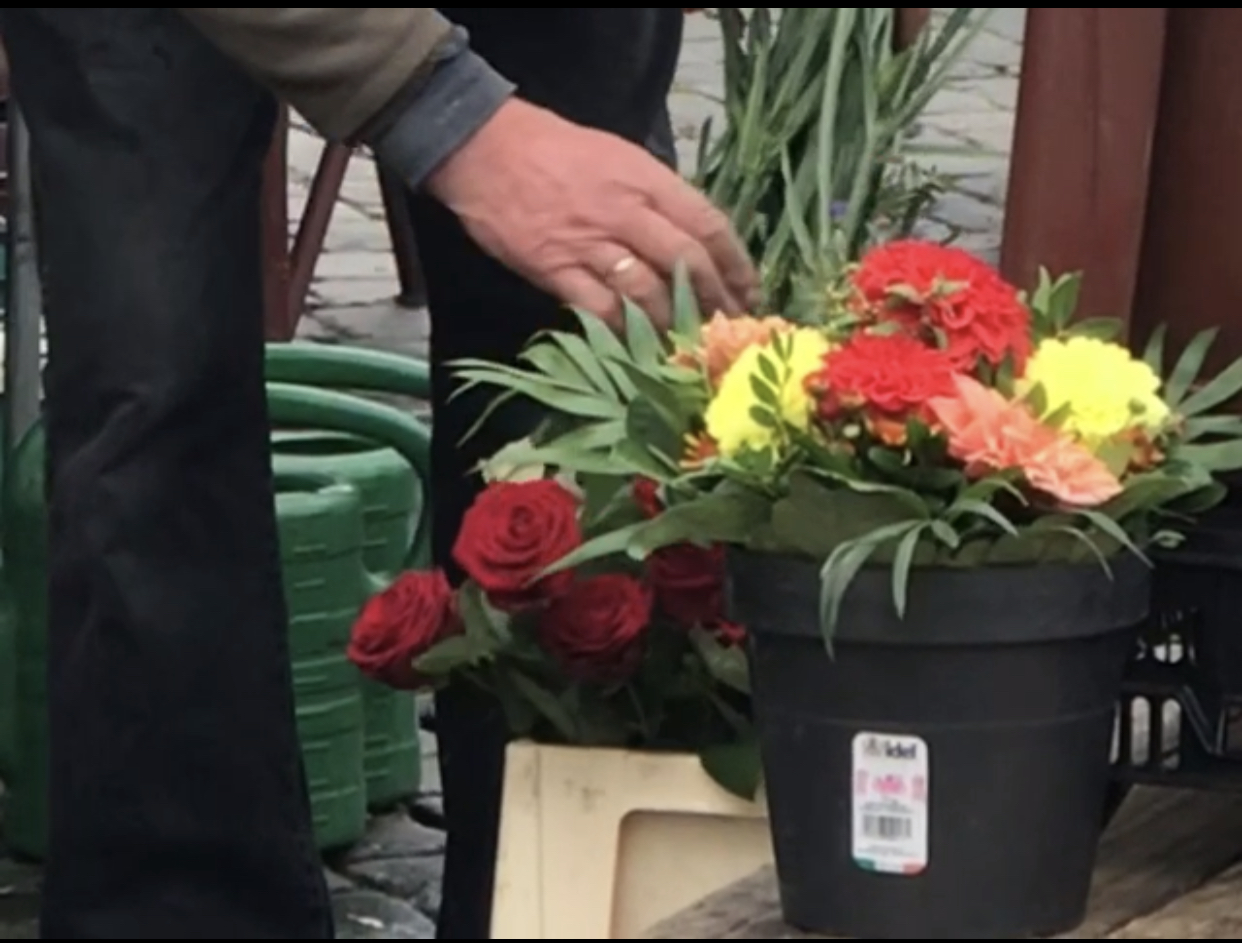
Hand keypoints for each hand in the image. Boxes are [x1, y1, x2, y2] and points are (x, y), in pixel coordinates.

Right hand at [425, 98, 757, 329]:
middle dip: (714, 301)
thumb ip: (654, 194)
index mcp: (646, 178)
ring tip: (689, 345)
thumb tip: (690, 237)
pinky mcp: (555, 268)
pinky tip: (639, 348)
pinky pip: (599, 309)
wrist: (483, 148)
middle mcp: (625, 210)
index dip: (735, 263)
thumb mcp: (617, 155)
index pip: (707, 224)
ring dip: (673, 323)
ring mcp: (589, 242)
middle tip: (728, 329)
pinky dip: (623, 332)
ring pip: (648, 292)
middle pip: (685, 263)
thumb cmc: (554, 148)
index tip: (749, 290)